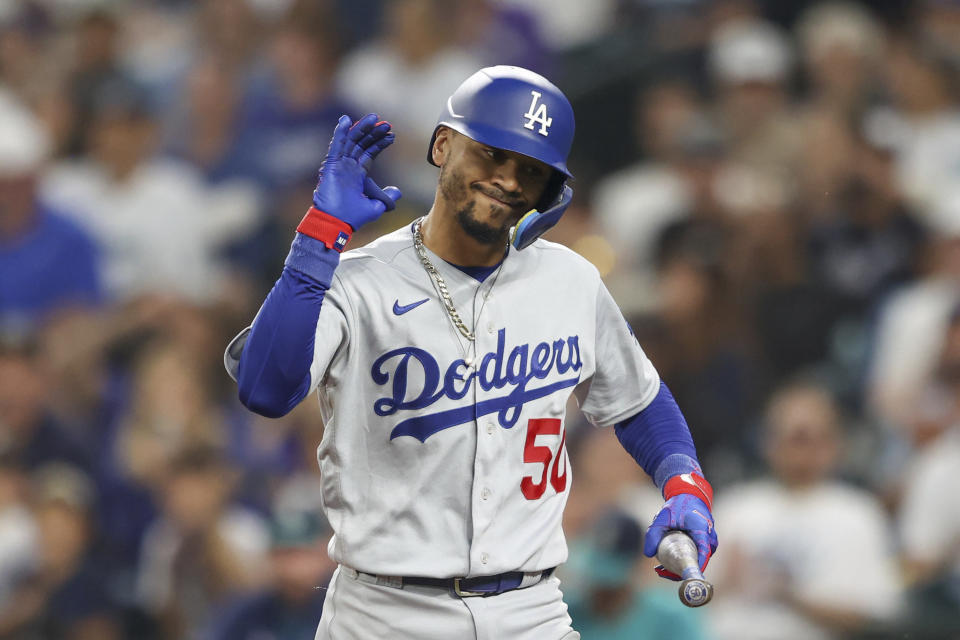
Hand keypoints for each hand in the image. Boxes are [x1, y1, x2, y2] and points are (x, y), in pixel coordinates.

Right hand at [312, 113, 400, 229]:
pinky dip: (340, 133)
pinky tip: (346, 120)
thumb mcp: (376, 206)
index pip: (369, 153)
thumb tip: (398, 191)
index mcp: (358, 175)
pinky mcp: (331, 165)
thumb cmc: (353, 217)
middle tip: (386, 124)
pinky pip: (336, 146)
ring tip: (374, 118)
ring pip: (351, 141)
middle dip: (373, 133)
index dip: (379, 143)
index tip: (391, 135)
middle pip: (361, 144)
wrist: (336, 223)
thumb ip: (387, 197)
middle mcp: (348, 167)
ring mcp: (339, 165)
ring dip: (361, 128)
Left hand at [643, 493, 717, 579]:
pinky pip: (698, 554)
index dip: (694, 567)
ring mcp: (709, 539)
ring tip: (661, 570)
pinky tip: (668, 564)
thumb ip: (653, 533)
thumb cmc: (677, 505)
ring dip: (682, 566)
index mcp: (702, 529)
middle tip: (661, 573)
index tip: (680, 576)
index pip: (703, 553)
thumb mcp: (662, 517)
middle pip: (700, 560)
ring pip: (699, 558)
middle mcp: (710, 536)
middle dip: (682, 570)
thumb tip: (649, 554)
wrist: (689, 494)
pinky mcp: (705, 541)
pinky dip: (685, 559)